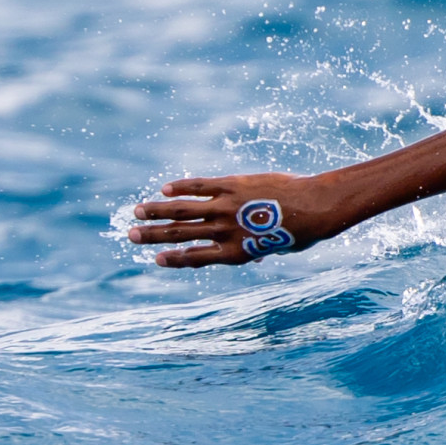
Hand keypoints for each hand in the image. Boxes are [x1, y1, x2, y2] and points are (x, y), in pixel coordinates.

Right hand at [128, 172, 348, 268]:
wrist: (314, 207)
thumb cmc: (301, 231)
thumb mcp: (276, 248)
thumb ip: (259, 251)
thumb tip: (255, 256)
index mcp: (235, 254)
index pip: (195, 257)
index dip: (174, 258)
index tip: (155, 258)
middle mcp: (225, 232)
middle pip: (181, 234)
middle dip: (153, 235)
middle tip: (131, 235)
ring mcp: (226, 208)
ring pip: (183, 210)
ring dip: (157, 211)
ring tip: (137, 211)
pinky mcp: (232, 186)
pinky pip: (200, 186)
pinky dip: (182, 187)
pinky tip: (165, 189)